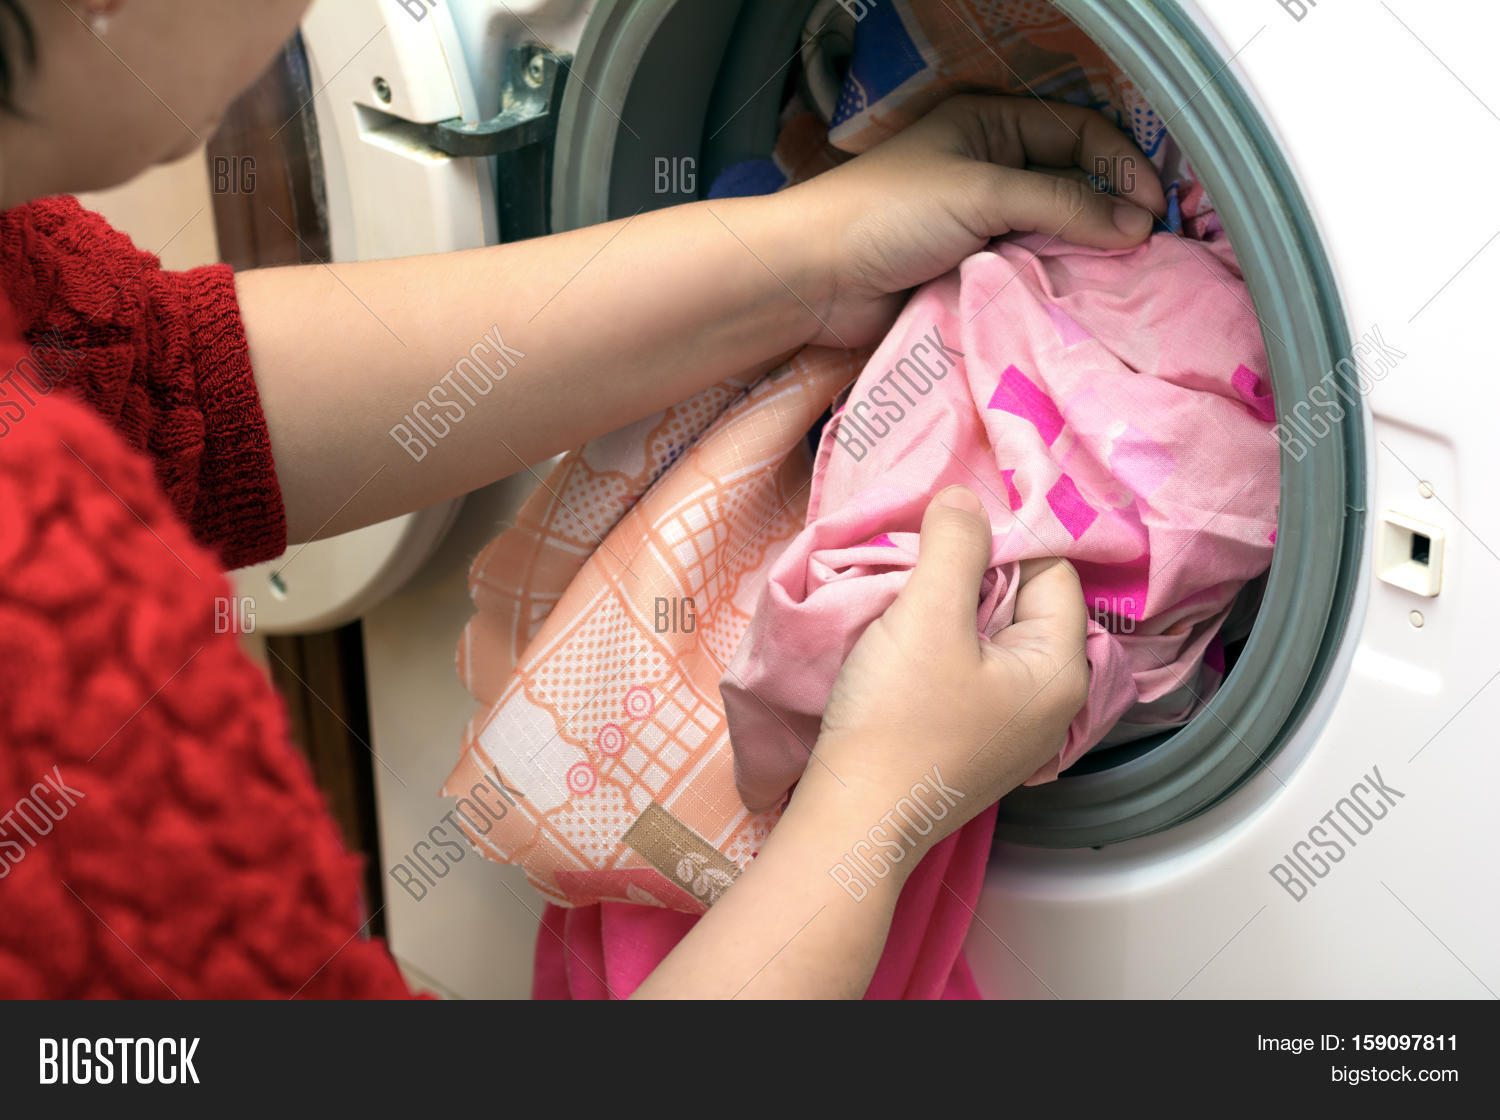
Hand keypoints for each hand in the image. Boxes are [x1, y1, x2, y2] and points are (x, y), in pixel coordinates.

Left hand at [780, 94, 1166, 346]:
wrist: (815, 280)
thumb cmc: (886, 216)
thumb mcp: (982, 191)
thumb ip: (1063, 204)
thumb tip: (1137, 225)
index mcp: (991, 126)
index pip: (1080, 132)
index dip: (1123, 164)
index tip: (1154, 209)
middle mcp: (992, 168)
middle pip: (1074, 184)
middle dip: (1111, 210)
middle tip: (1149, 248)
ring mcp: (983, 223)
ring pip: (1056, 233)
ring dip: (1087, 251)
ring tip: (1125, 276)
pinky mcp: (973, 271)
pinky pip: (1031, 272)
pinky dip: (1058, 282)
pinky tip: (1083, 297)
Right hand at [787, 486, 1089, 856]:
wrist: (851, 822)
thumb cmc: (897, 722)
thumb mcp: (928, 615)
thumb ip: (955, 543)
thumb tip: (965, 499)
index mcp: (1060, 671)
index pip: (1051, 571)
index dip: (1000, 539)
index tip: (945, 526)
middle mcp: (1049, 704)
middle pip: (1020, 603)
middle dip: (969, 573)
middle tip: (915, 557)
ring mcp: (1009, 730)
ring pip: (986, 636)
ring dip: (946, 608)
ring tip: (900, 596)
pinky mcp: (969, 744)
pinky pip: (965, 671)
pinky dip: (935, 647)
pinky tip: (898, 643)